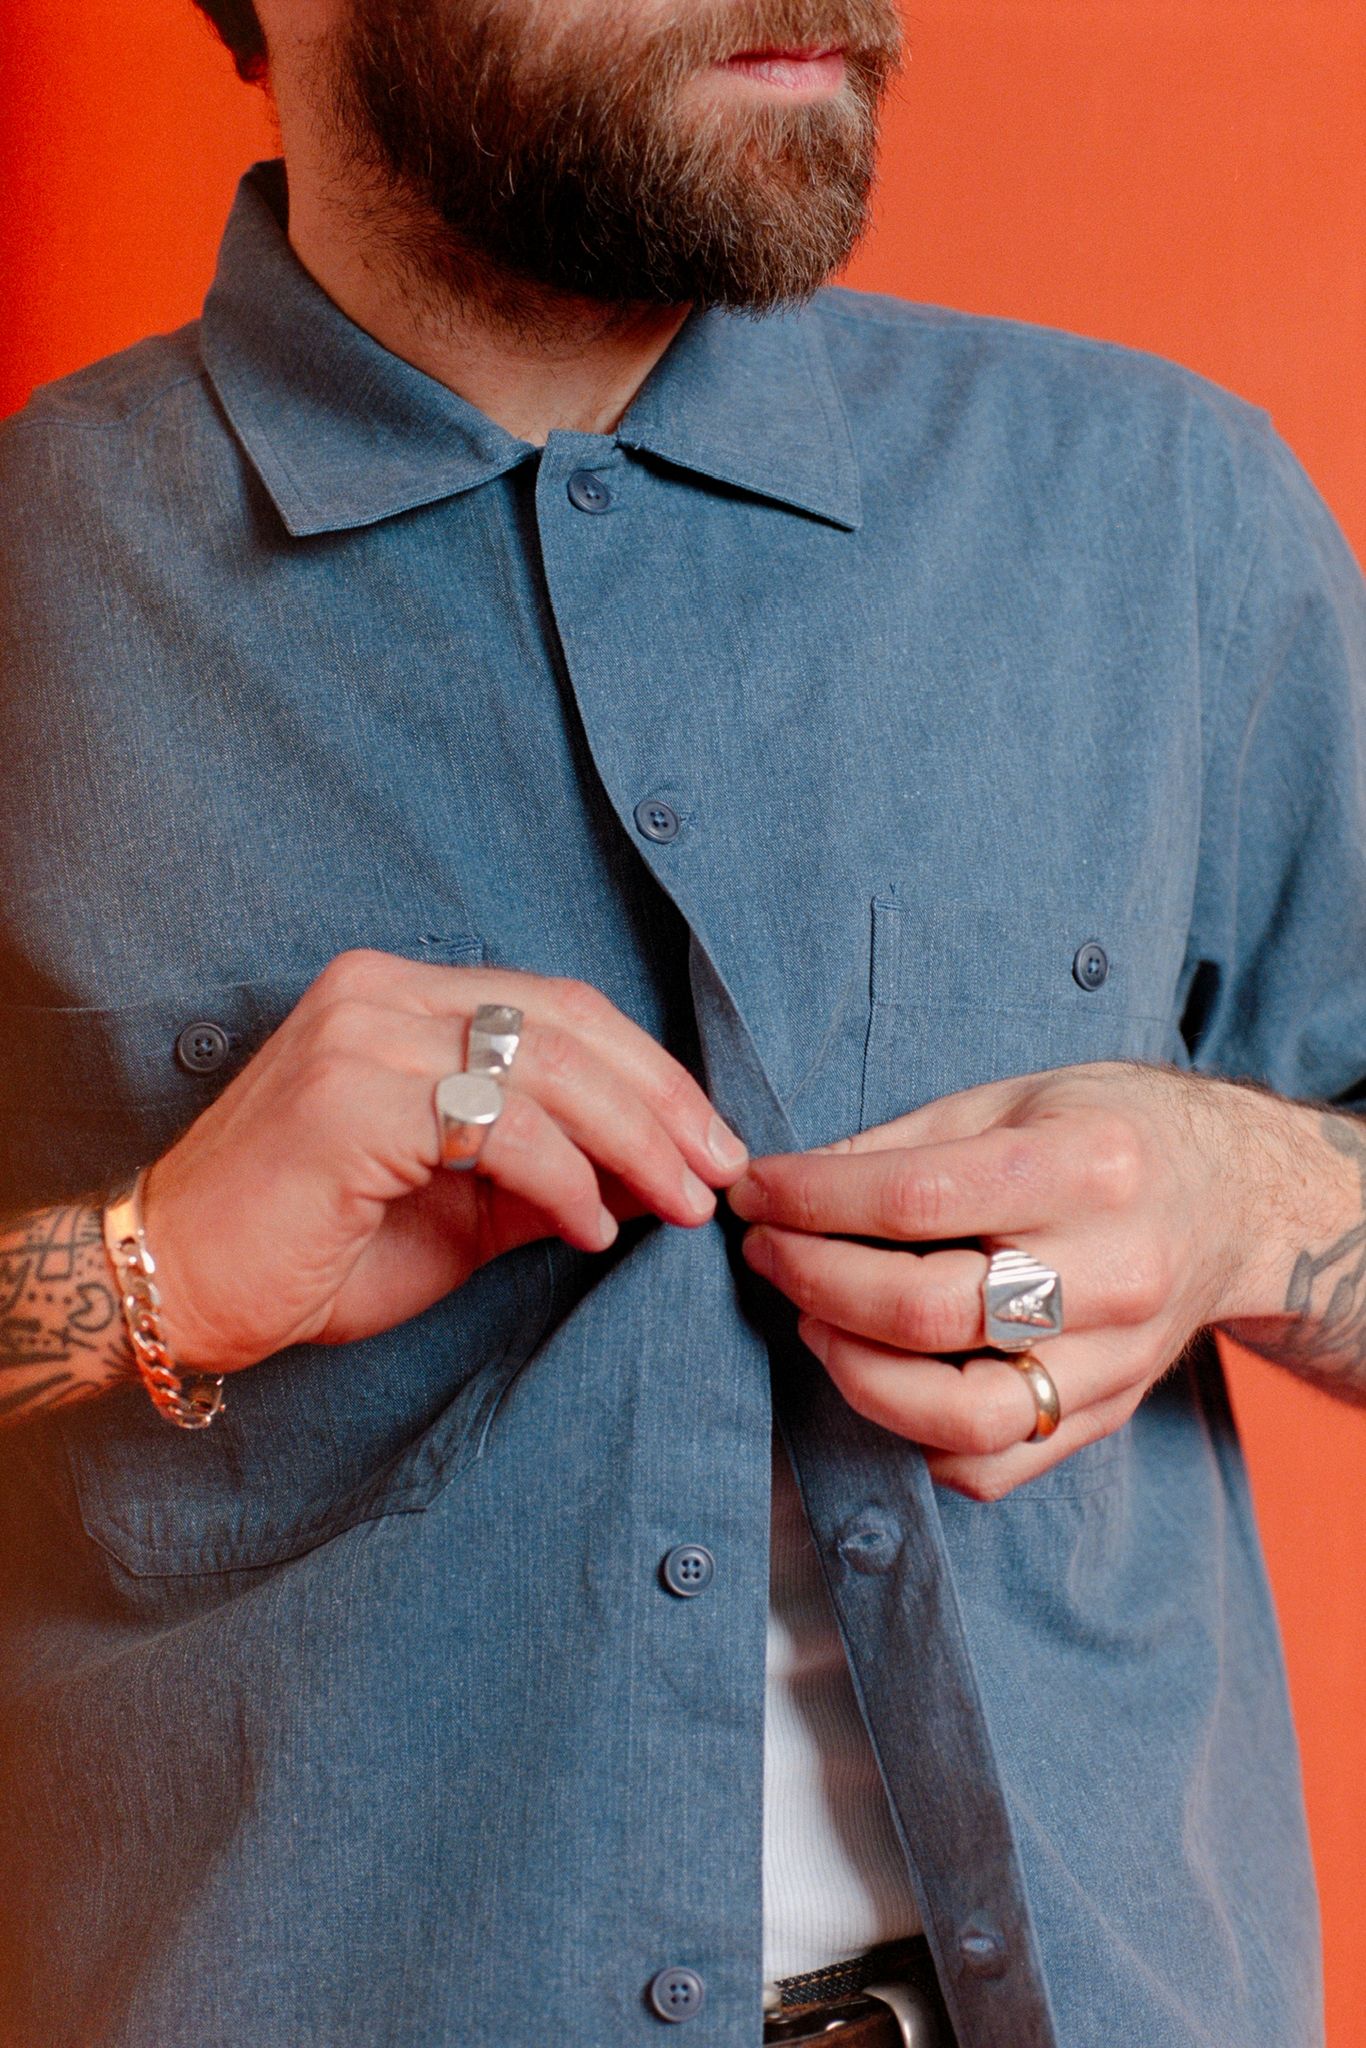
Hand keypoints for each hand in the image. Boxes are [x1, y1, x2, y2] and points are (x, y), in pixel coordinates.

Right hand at [141, 950, 748, 1373]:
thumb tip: (662, 1172)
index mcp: (401, 996)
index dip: (651, 1072)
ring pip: (547, 1070)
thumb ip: (549, 1171)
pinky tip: (590, 1231)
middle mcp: (380, 993)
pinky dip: (563, 1180)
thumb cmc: (315, 1248)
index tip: (714, 1141)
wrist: (179, 1289)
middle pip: (568, 1025)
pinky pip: (497, 1128)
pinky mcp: (349, 1097)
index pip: (560, 1008)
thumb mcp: (459, 1206)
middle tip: (722, 1173)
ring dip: (634, 1144)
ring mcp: (360, 1036)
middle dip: (663, 1103)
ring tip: (680, 1205)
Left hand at [728, 1061, 1312, 1499]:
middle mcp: (1115, 1270)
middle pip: (927, 1310)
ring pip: (960, 1413)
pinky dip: (913, 1438)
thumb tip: (786, 1185)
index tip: (754, 1192)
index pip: (916, 1199)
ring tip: (810, 1323)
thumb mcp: (1017, 1096)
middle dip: (815, 1282)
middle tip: (768, 1254)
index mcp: (1090, 1166)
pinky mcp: (1109, 1412)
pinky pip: (994, 1466)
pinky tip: (875, 1380)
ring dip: (853, 1374)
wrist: (1238, 1201)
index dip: (813, 1201)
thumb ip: (905, 1143)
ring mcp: (1118, 1357)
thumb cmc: (1112, 1133)